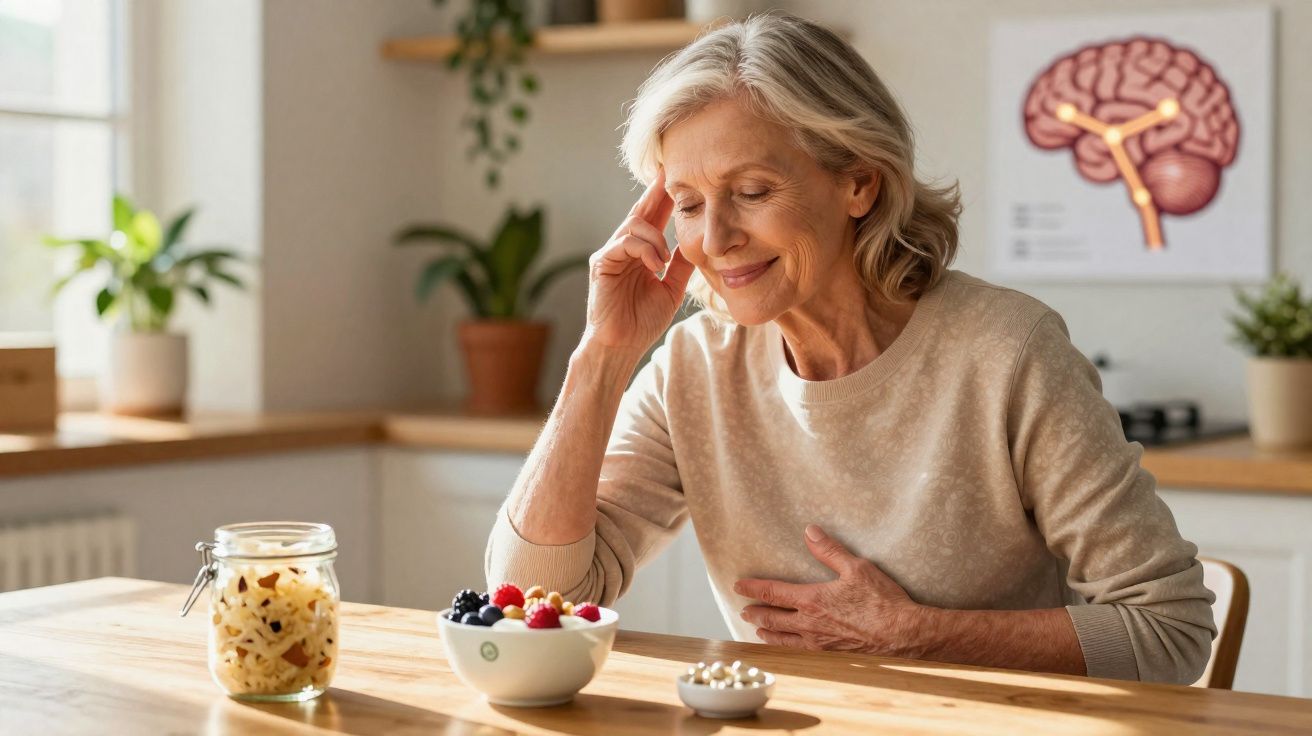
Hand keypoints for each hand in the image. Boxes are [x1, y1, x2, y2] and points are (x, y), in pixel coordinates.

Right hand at [582, 168, 696, 353]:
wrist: (622, 347)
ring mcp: (610, 254)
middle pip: (641, 210)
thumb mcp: (672, 288)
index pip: (654, 217)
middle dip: (656, 192)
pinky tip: (655, 266)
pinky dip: (644, 251)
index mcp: (641, 252)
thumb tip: (698, 241)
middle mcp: (623, 248)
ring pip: (634, 225)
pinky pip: (624, 243)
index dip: (665, 196)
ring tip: (664, 261)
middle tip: (670, 173)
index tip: (679, 177)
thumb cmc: (643, 322)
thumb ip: (681, 265)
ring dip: (656, 239)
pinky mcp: (602, 264)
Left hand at [735, 524, 927, 657]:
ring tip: (758, 631)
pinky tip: (787, 649)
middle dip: (754, 613)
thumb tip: (809, 532)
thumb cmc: (882, 601)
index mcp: (812, 600)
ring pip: (782, 640)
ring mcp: (818, 644)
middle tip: (743, 610)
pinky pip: (799, 654)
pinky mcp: (830, 657)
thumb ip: (829, 550)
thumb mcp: (856, 567)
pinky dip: (785, 650)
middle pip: (771, 619)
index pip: (773, 592)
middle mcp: (809, 625)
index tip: (739, 585)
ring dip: (767, 633)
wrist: (902, 635)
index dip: (753, 588)